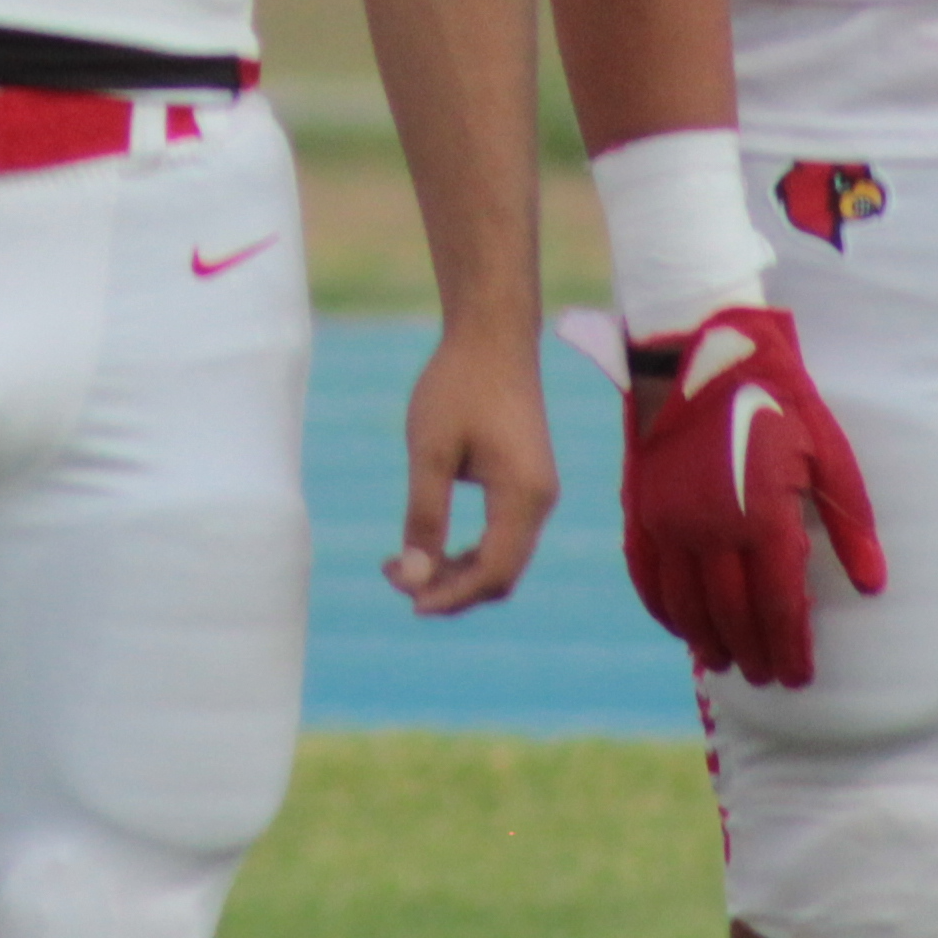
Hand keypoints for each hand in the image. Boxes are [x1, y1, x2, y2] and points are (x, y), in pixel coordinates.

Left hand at [387, 322, 559, 614]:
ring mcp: (538, 492)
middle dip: (452, 589)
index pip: (494, 572)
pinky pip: (503, 537)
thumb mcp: (430, 451)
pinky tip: (430, 546)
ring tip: (405, 565)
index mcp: (523, 495)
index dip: (452, 595)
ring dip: (458, 573)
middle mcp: (540, 501)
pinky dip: (470, 552)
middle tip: (397, 580)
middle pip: (502, 575)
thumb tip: (413, 576)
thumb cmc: (458, 385)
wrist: (492, 335)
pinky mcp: (527, 483)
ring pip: (503, 559)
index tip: (407, 601)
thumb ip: (424, 515)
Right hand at [620, 306, 884, 686]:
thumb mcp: (828, 451)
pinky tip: (681, 626)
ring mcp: (669, 520)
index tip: (801, 676)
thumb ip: (849, 524)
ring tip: (726, 663)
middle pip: (732, 614)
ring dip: (708, 640)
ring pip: (687, 603)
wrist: (696, 349)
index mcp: (762, 516)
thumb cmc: (775, 396)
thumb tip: (872, 584)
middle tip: (770, 679)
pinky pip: (647, 576)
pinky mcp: (640, 507)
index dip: (791, 646)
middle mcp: (711, 528)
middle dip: (755, 653)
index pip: (779, 605)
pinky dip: (664, 609)